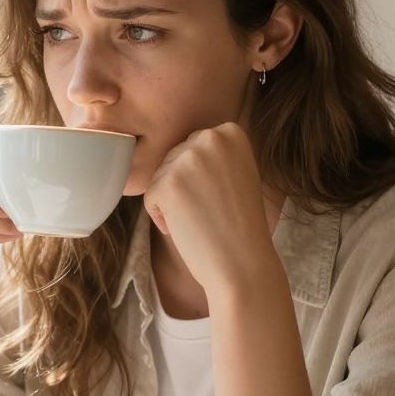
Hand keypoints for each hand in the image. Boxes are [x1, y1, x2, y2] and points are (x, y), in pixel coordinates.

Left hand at [142, 121, 280, 297]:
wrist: (244, 263)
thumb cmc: (240, 225)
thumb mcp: (237, 173)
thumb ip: (212, 154)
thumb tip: (180, 148)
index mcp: (230, 132)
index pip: (192, 147)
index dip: (200, 178)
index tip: (223, 197)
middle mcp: (210, 138)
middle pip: (173, 159)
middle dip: (183, 187)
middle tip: (211, 211)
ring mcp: (188, 159)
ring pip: (160, 177)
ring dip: (172, 202)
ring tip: (202, 219)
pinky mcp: (167, 184)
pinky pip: (150, 197)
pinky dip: (162, 217)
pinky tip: (189, 228)